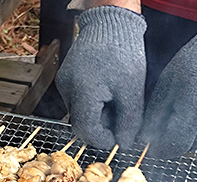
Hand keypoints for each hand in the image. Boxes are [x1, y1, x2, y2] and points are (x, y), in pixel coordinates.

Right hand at [55, 6, 145, 149]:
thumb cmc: (123, 53)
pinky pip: (77, 99)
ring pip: (79, 112)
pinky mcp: (66, 78)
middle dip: (101, 127)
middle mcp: (68, 89)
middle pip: (81, 123)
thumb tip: (125, 144)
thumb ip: (129, 121)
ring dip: (97, 115)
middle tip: (121, 119)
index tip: (119, 139)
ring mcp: (64, 83)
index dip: (103, 140)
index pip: (87, 130)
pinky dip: (91, 103)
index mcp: (83, 92)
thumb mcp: (132, 90)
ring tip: (116, 101)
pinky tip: (107, 92)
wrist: (110, 22)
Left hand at [138, 3, 196, 158]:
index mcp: (192, 107)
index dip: (160, 150)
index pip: (172, 146)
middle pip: (187, 146)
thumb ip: (156, 112)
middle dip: (174, 142)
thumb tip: (143, 138)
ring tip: (189, 109)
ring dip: (192, 133)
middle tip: (166, 130)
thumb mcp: (168, 81)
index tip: (152, 148)